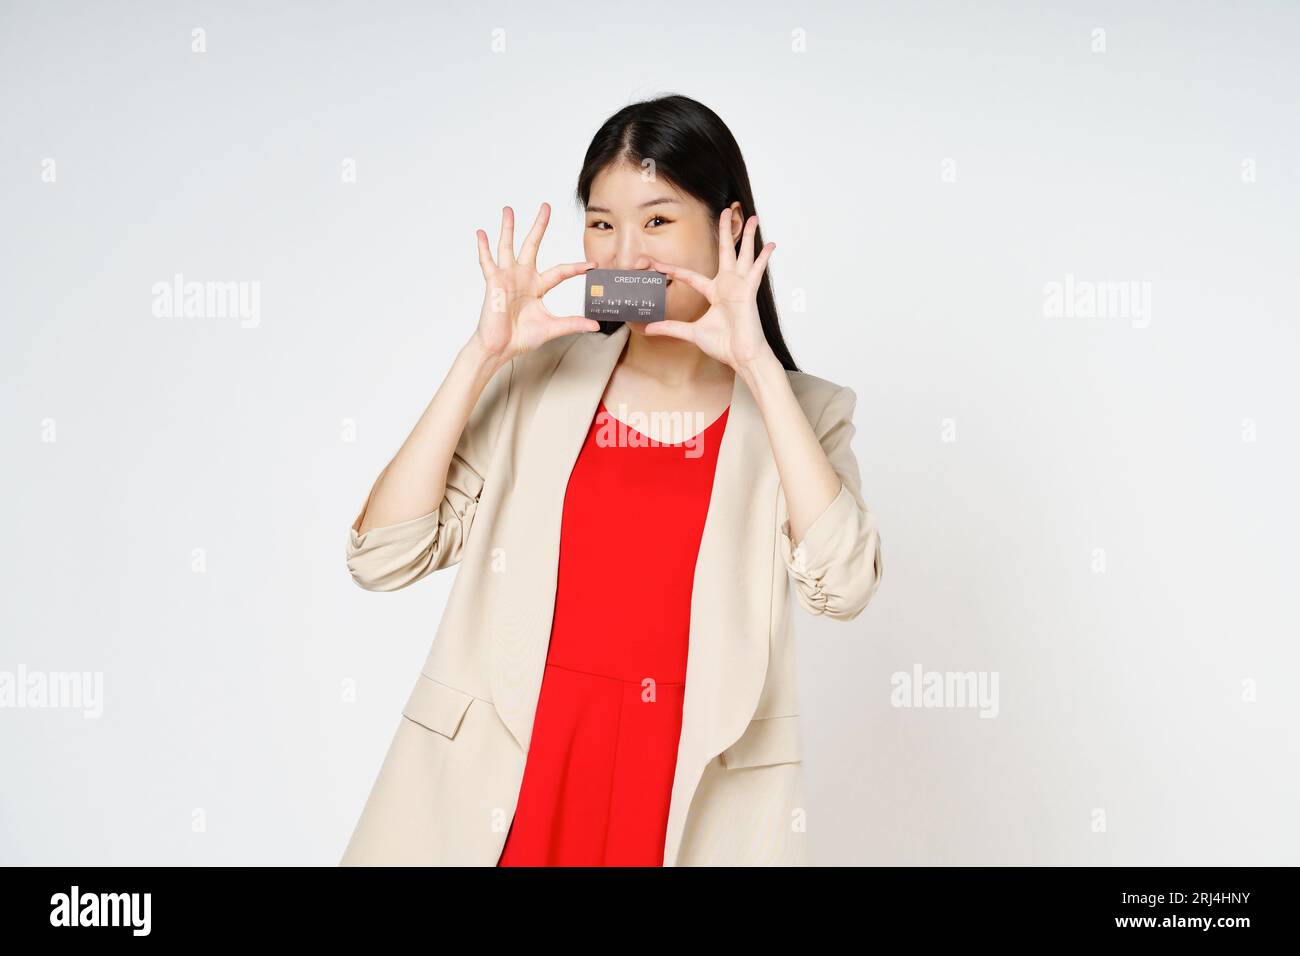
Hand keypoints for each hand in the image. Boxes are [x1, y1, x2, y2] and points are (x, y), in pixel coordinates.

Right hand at [472, 203, 598, 362]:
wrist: (500, 347)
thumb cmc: (521, 338)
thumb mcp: (552, 328)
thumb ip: (573, 324)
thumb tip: (595, 325)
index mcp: (537, 286)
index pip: (560, 272)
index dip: (576, 267)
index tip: (593, 264)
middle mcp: (523, 277)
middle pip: (533, 245)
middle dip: (539, 226)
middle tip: (546, 206)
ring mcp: (507, 277)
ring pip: (508, 246)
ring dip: (508, 228)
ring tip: (508, 209)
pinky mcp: (494, 282)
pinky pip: (487, 261)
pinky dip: (483, 248)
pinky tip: (481, 233)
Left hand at [642, 208, 776, 370]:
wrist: (741, 356)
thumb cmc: (724, 345)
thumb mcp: (692, 333)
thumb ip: (671, 328)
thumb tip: (648, 330)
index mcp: (714, 292)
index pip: (690, 275)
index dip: (672, 269)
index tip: (655, 263)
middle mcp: (728, 285)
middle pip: (726, 252)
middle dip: (725, 231)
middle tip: (725, 212)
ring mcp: (740, 286)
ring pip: (744, 254)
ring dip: (748, 236)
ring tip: (753, 217)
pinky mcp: (749, 292)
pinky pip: (757, 270)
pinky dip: (763, 258)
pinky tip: (770, 245)